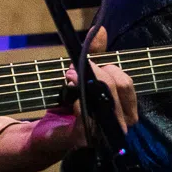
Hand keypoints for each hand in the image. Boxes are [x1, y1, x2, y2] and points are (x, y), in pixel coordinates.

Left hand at [0, 27, 138, 171]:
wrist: (45, 134)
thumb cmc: (67, 105)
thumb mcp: (80, 76)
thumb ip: (92, 55)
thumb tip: (99, 30)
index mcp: (124, 107)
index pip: (126, 82)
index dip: (109, 69)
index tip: (87, 63)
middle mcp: (122, 123)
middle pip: (121, 87)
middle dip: (98, 73)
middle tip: (73, 70)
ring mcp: (106, 134)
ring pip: (108, 102)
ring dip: (88, 86)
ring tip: (69, 80)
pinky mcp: (87, 141)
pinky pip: (89, 119)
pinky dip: (80, 106)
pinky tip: (70, 101)